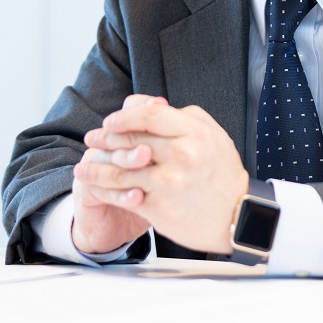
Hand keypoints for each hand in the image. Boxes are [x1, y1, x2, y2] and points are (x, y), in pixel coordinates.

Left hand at [75, 94, 249, 253]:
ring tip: (84, 166)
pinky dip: (105, 190)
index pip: (149, 113)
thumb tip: (149, 105)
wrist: (239, 217)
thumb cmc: (223, 173)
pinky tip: (96, 187)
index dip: (124, 115)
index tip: (111, 120)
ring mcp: (168, 182)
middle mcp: (181, 155)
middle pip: (131, 139)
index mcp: (194, 132)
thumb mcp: (212, 134)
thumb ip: (181, 116)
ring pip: (121, 168)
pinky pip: (123, 195)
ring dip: (97, 165)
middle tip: (91, 138)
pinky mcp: (159, 206)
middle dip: (105, 138)